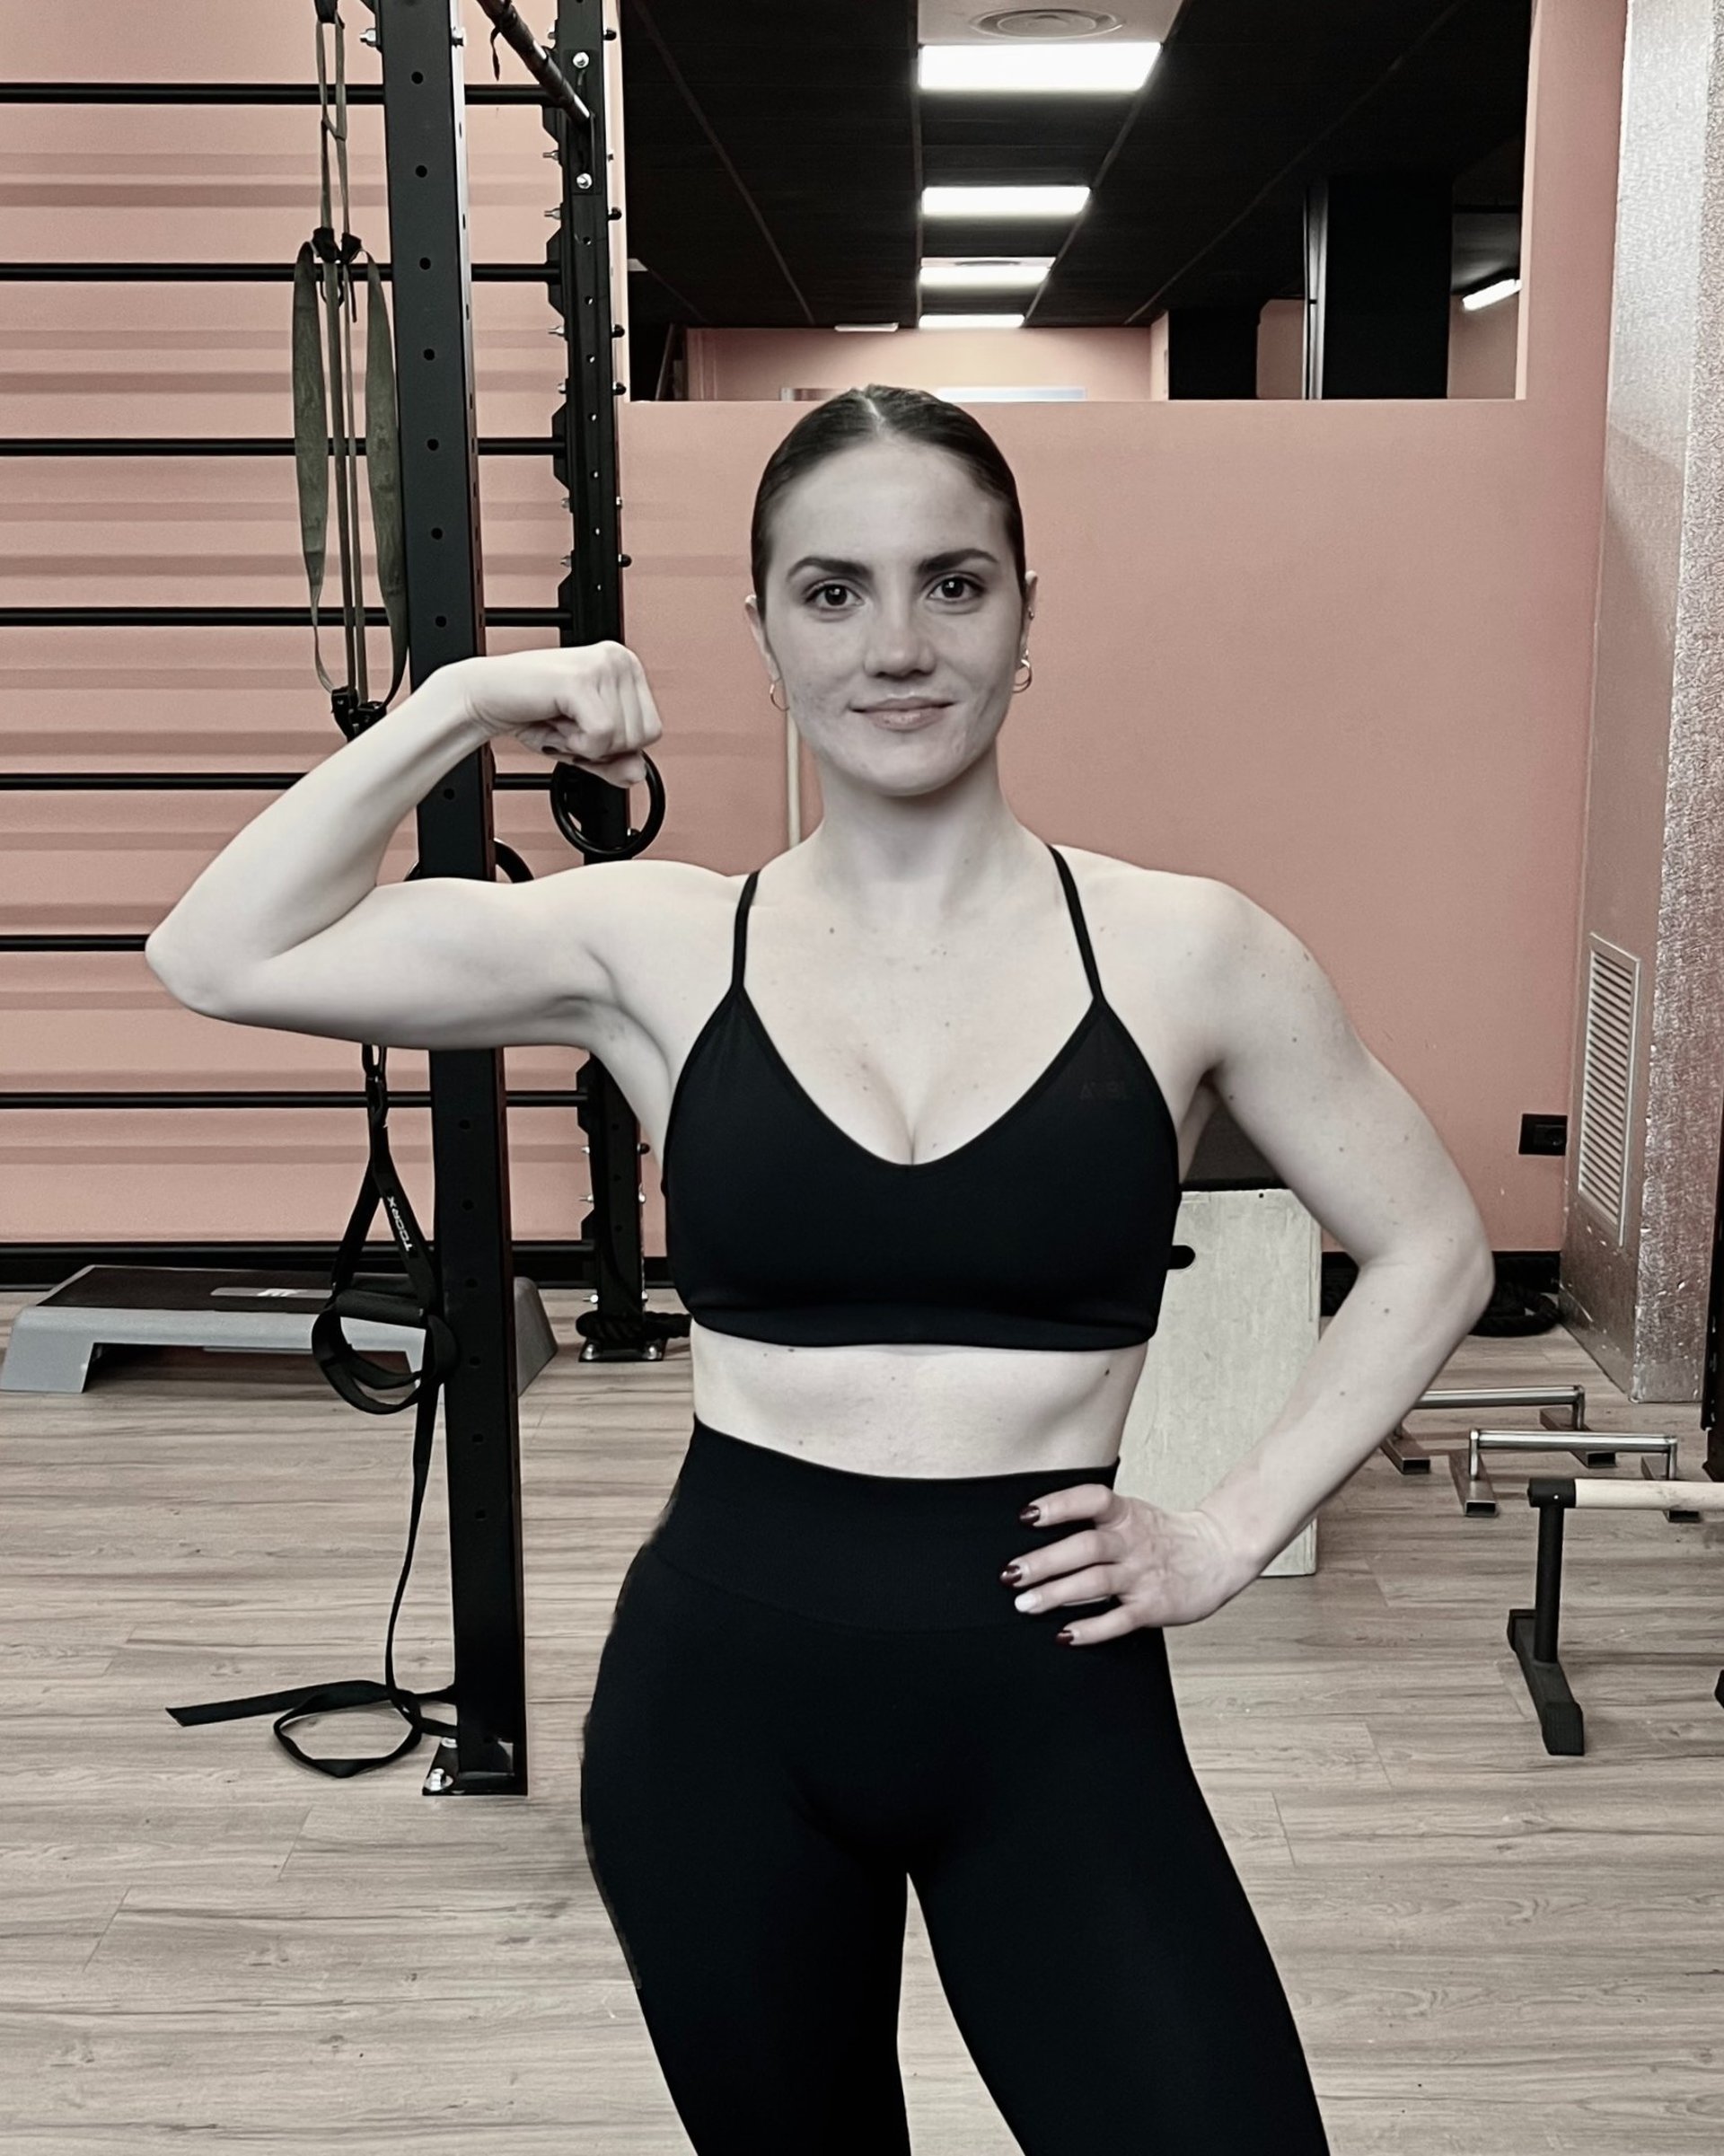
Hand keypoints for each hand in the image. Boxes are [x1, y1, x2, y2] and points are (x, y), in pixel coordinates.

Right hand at [450, 642, 661, 784]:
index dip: (617, 746)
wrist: (485, 698)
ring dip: (584, 745)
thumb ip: (617, 762)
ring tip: (560, 721)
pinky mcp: (580, 680)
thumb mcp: (586, 745)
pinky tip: (556, 723)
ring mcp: (602, 666)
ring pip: (622, 739)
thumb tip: (638, 774)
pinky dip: (576, 745)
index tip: (585, 729)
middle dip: (602, 747)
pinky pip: (602, 737)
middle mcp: (619, 659)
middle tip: (569, 726)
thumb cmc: (534, 713)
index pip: (652, 731)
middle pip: (641, 738)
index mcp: (627, 667)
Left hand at [999, 1485, 1258, 1643]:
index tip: (1026, 1516)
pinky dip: (1090, 1629)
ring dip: (1057, 1594)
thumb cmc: (1166, 1536)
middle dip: (1044, 1561)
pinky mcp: (1153, 1607)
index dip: (1059, 1505)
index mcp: (1127, 1514)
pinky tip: (1065, 1634)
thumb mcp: (1134, 1514)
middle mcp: (1133, 1542)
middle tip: (1011, 1574)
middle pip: (1085, 1547)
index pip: (1092, 1500)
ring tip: (1026, 1604)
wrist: (1219, 1554)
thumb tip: (1038, 1525)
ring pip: (1096, 1582)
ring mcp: (1143, 1575)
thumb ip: (1096, 1520)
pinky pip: (1118, 1620)